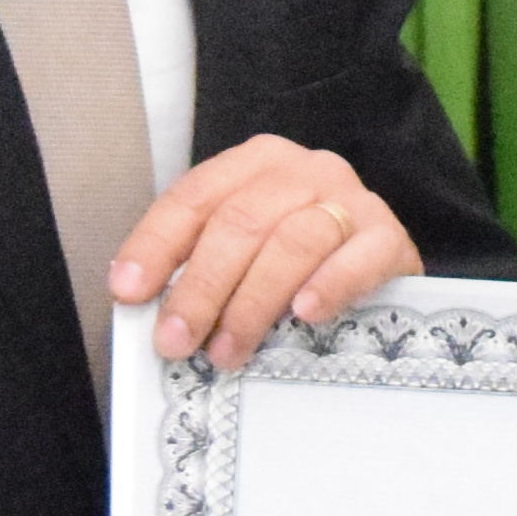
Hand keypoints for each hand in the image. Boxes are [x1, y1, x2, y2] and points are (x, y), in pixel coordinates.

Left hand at [121, 136, 419, 370]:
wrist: (381, 263)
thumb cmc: (298, 262)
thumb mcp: (244, 251)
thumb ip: (200, 266)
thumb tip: (146, 311)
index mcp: (255, 164)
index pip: (194, 197)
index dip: (156, 245)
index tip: (128, 291)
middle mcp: (302, 171)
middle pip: (240, 222)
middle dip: (200, 286)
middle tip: (176, 341)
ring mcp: (350, 200)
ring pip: (292, 241)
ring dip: (252, 303)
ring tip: (227, 351)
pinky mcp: (388, 236)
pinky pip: (359, 257)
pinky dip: (329, 284)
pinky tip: (305, 315)